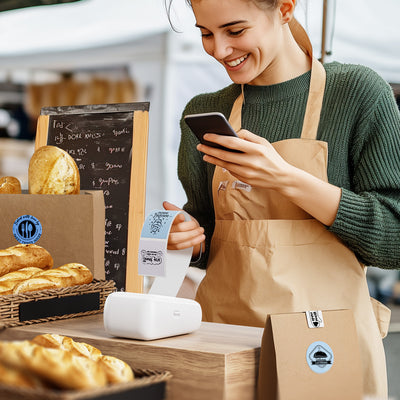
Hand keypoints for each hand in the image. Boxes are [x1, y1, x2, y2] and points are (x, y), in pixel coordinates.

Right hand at [163, 201, 204, 257]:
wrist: (188, 236)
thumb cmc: (183, 225)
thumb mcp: (180, 214)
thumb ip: (174, 209)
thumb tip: (165, 204)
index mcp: (162, 223)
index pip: (166, 221)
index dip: (173, 219)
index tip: (182, 216)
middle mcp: (162, 233)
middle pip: (171, 231)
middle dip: (185, 228)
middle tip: (195, 225)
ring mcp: (166, 242)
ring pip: (176, 240)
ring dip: (190, 235)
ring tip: (200, 231)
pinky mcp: (172, 249)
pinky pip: (180, 246)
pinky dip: (191, 242)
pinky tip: (199, 238)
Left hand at [197, 130, 340, 225]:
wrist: (282, 178)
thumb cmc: (271, 157)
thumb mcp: (264, 143)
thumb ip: (248, 136)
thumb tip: (232, 132)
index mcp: (257, 150)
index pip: (232, 143)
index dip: (217, 138)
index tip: (206, 135)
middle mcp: (251, 162)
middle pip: (225, 155)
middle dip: (210, 149)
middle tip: (200, 145)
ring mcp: (247, 173)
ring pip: (225, 165)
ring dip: (213, 159)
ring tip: (204, 153)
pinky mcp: (245, 180)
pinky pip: (230, 171)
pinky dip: (222, 165)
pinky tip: (215, 160)